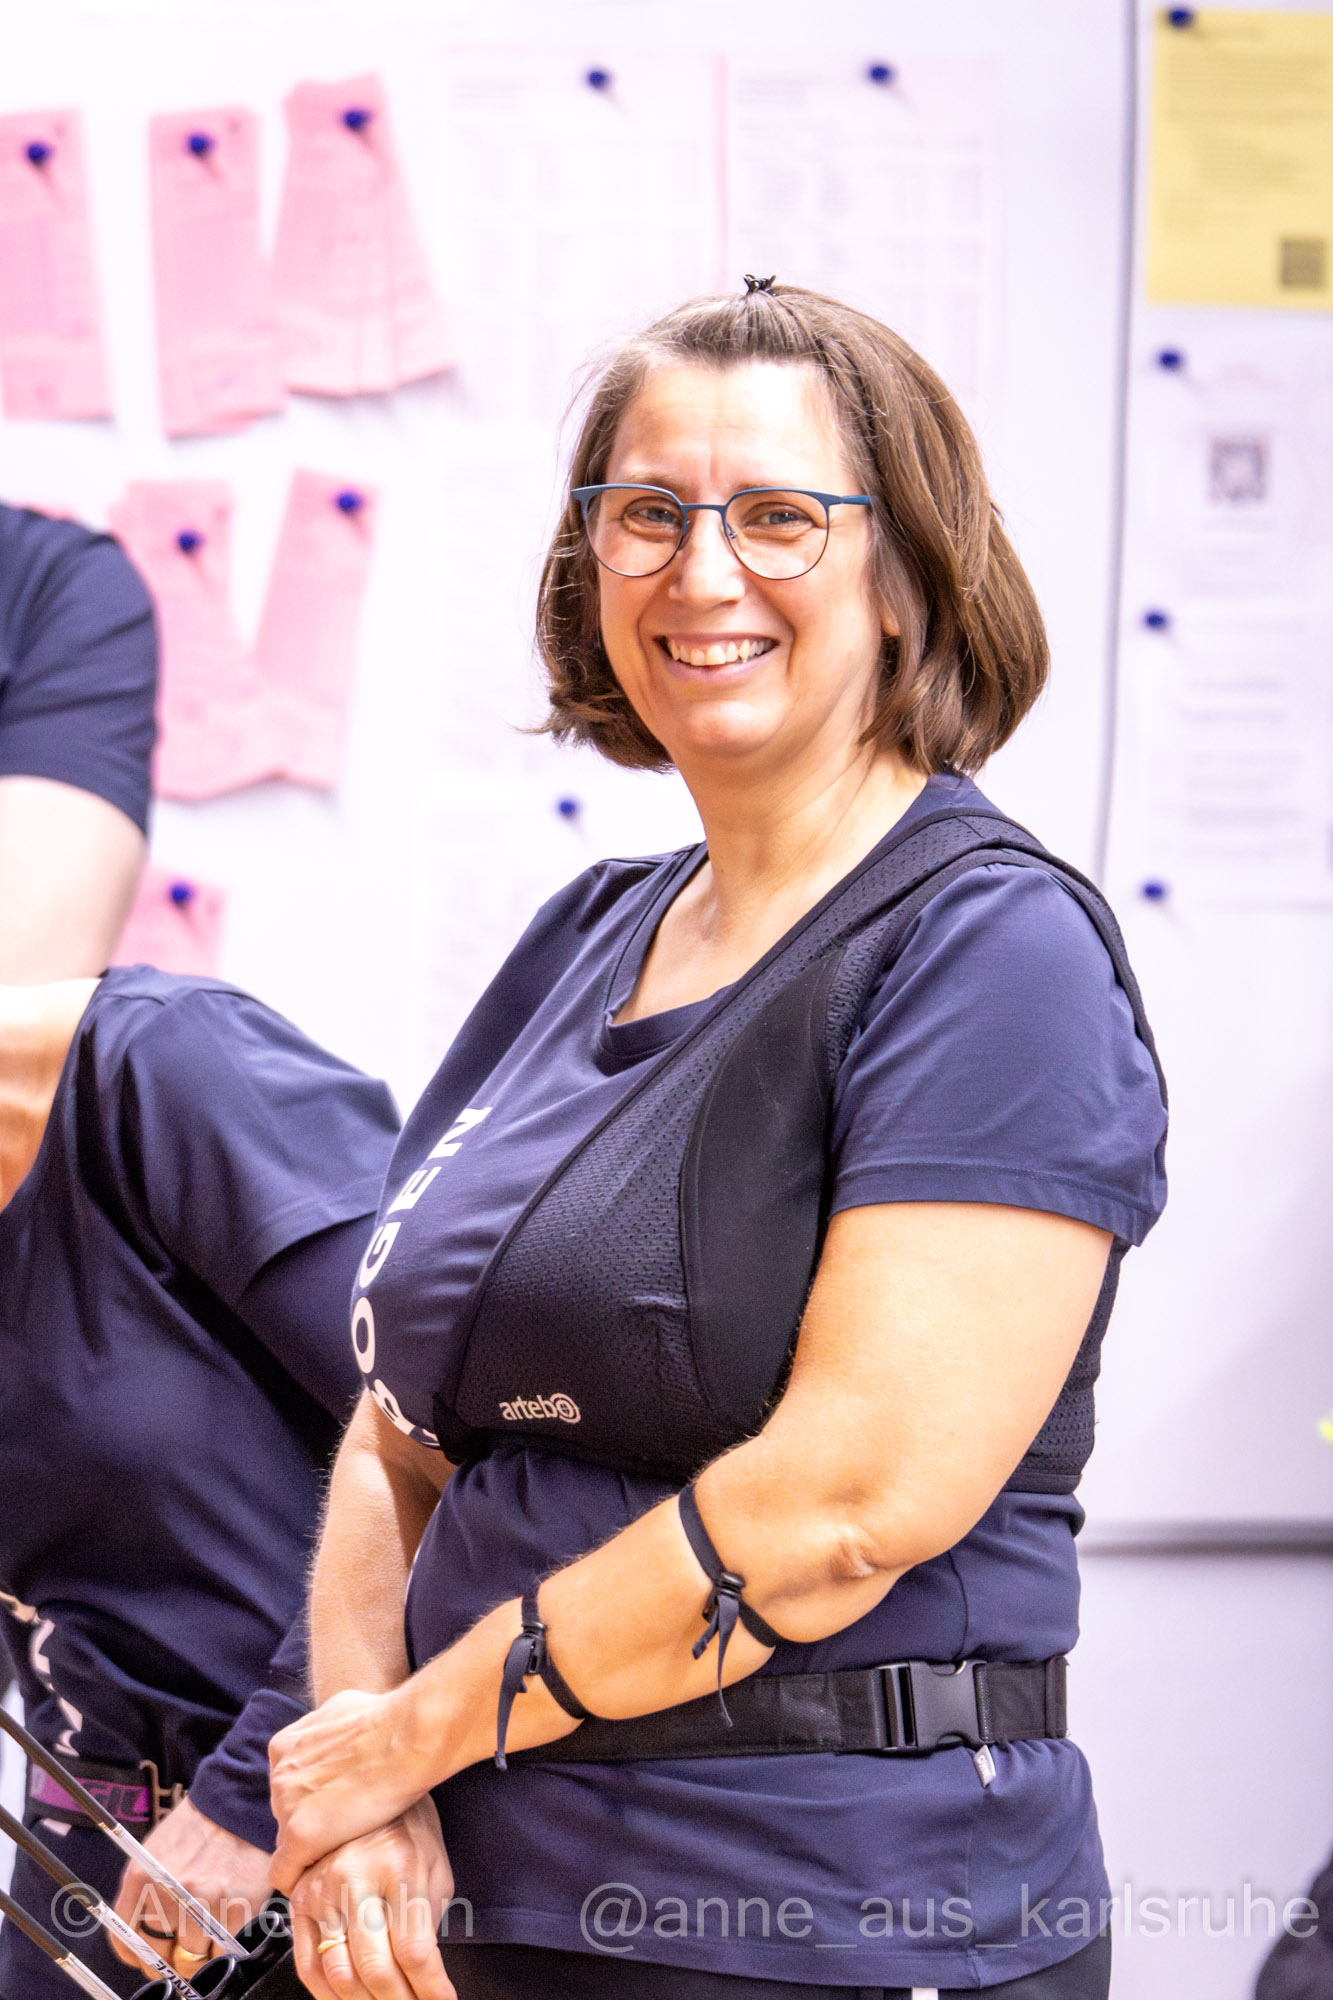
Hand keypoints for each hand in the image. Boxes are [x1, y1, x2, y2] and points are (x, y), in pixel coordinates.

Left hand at [110, 1796, 272, 1970]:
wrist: (237, 1799)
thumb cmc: (196, 1828)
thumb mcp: (154, 1852)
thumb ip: (143, 1895)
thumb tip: (145, 1941)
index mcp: (141, 1877)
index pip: (126, 1942)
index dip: (141, 1956)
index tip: (153, 1956)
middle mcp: (167, 1891)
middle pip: (161, 1956)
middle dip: (173, 1956)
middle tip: (185, 1946)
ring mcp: (203, 1900)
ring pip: (194, 1958)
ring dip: (202, 1949)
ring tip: (211, 1925)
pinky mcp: (236, 1906)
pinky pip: (224, 1952)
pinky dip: (225, 1947)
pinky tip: (228, 1924)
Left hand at [271, 1687, 433, 1893]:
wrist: (405, 1738)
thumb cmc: (388, 1721)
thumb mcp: (344, 1710)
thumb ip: (327, 1732)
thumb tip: (336, 1740)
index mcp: (285, 1745)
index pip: (289, 1788)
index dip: (316, 1799)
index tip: (337, 1804)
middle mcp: (279, 1774)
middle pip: (287, 1815)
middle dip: (314, 1821)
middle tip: (348, 1824)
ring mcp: (286, 1805)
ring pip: (289, 1843)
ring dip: (315, 1847)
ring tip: (349, 1844)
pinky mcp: (299, 1836)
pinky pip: (286, 1873)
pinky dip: (303, 1879)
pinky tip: (327, 1877)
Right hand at [288, 1799, 456, 1999]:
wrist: (367, 1791)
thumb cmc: (410, 1834)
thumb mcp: (436, 1871)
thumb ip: (429, 1924)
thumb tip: (425, 1979)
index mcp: (400, 1870)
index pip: (415, 1952)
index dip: (430, 1990)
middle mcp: (356, 1881)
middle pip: (376, 1970)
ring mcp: (323, 1892)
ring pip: (340, 1975)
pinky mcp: (300, 1900)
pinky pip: (308, 1965)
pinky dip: (328, 1995)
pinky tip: (349, 1999)